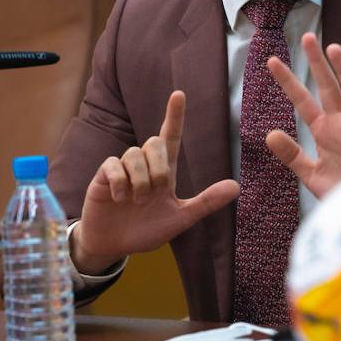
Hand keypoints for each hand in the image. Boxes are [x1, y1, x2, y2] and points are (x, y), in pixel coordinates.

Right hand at [73, 91, 239, 273]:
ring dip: (139, 180)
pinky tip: (119, 198)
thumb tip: (237, 186)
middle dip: (158, 168)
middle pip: (154, 142)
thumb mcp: (180, 218)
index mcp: (164, 171)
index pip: (171, 136)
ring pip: (133, 154)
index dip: (175, 115)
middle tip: (154, 193)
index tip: (179, 94)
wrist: (114, 246)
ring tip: (136, 201)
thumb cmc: (146, 230)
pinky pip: (112, 165)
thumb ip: (206, 203)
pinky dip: (119, 182)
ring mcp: (122, 169)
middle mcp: (143, 165)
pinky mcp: (102, 177)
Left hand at [265, 33, 340, 198]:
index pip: (303, 99)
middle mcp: (340, 123)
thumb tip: (268, 133)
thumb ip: (291, 154)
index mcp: (324, 130)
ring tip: (332, 48)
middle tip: (307, 36)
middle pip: (328, 86)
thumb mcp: (309, 173)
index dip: (288, 80)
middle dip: (318, 62)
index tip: (271, 62)